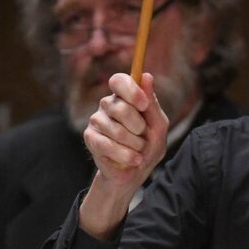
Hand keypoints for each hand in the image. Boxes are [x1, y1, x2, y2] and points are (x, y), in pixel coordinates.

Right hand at [79, 72, 168, 239]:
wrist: (136, 172)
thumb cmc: (148, 145)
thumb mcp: (158, 126)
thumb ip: (152, 104)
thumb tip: (146, 76)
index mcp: (124, 97)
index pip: (119, 80)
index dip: (131, 90)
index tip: (143, 104)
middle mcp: (108, 105)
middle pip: (120, 107)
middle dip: (138, 126)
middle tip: (142, 135)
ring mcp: (96, 120)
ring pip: (116, 130)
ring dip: (134, 145)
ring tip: (138, 150)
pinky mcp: (90, 138)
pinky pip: (108, 146)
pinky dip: (125, 156)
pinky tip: (133, 160)